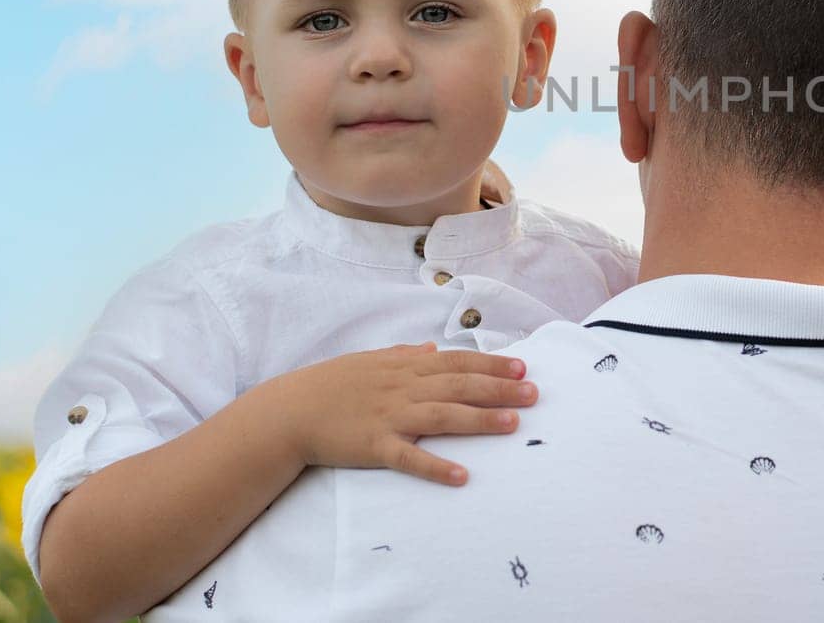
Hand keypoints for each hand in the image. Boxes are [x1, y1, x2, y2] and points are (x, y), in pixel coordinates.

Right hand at [269, 341, 534, 484]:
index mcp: (405, 367)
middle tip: (533, 393)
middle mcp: (403, 387)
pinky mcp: (374, 446)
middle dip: (499, 389)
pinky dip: (435, 467)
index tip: (523, 367)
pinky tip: (461, 476)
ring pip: (443, 416)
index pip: (457, 362)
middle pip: (459, 386)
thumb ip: (405, 354)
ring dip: (479, 421)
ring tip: (513, 425)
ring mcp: (390, 416)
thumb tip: (432, 348)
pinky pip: (409, 458)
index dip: (491, 365)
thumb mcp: (370, 360)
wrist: (290, 410)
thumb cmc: (332, 384)